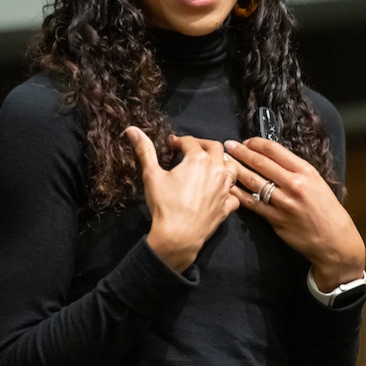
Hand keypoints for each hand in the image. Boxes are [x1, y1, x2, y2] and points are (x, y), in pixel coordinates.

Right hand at [126, 127, 240, 272]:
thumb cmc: (165, 204)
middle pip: (216, 148)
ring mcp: (224, 189)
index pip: (190, 142)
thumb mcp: (151, 174)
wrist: (179, 235)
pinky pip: (233, 194)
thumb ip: (145, 150)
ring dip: (221, 162)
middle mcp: (216, 170)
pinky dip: (227, 190)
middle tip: (189, 150)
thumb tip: (132, 129)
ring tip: (209, 165)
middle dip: (202, 145)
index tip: (170, 144)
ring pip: (231, 168)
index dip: (178, 141)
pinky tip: (218, 192)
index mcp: (198, 160)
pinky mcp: (227, 206)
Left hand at [225, 137, 364, 289]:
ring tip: (223, 162)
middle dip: (240, 152)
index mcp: (307, 172)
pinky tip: (227, 186)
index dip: (256, 143)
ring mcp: (285, 203)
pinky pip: (252, 203)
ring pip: (253, 181)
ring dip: (235, 169)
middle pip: (261, 163)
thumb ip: (294, 171)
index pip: (276, 150)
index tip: (245, 141)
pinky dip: (237, 193)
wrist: (335, 240)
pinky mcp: (276, 219)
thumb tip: (268, 158)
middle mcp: (295, 185)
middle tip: (227, 145)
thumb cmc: (326, 210)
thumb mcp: (317, 183)